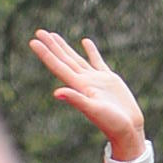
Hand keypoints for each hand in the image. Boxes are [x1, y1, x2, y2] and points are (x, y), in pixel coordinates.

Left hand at [29, 30, 144, 150]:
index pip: (58, 66)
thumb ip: (76, 99)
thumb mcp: (93, 110)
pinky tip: (85, 41)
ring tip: (54, 35)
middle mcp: (84, 82)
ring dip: (65, 48)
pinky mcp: (109, 80)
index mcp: (79, 86)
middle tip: (39, 32)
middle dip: (52, 46)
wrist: (128, 131)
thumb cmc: (112, 123)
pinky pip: (97, 61)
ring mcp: (96, 80)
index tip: (33, 41)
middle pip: (64, 60)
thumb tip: (56, 92)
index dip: (46, 54)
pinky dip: (91, 51)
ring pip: (77, 59)